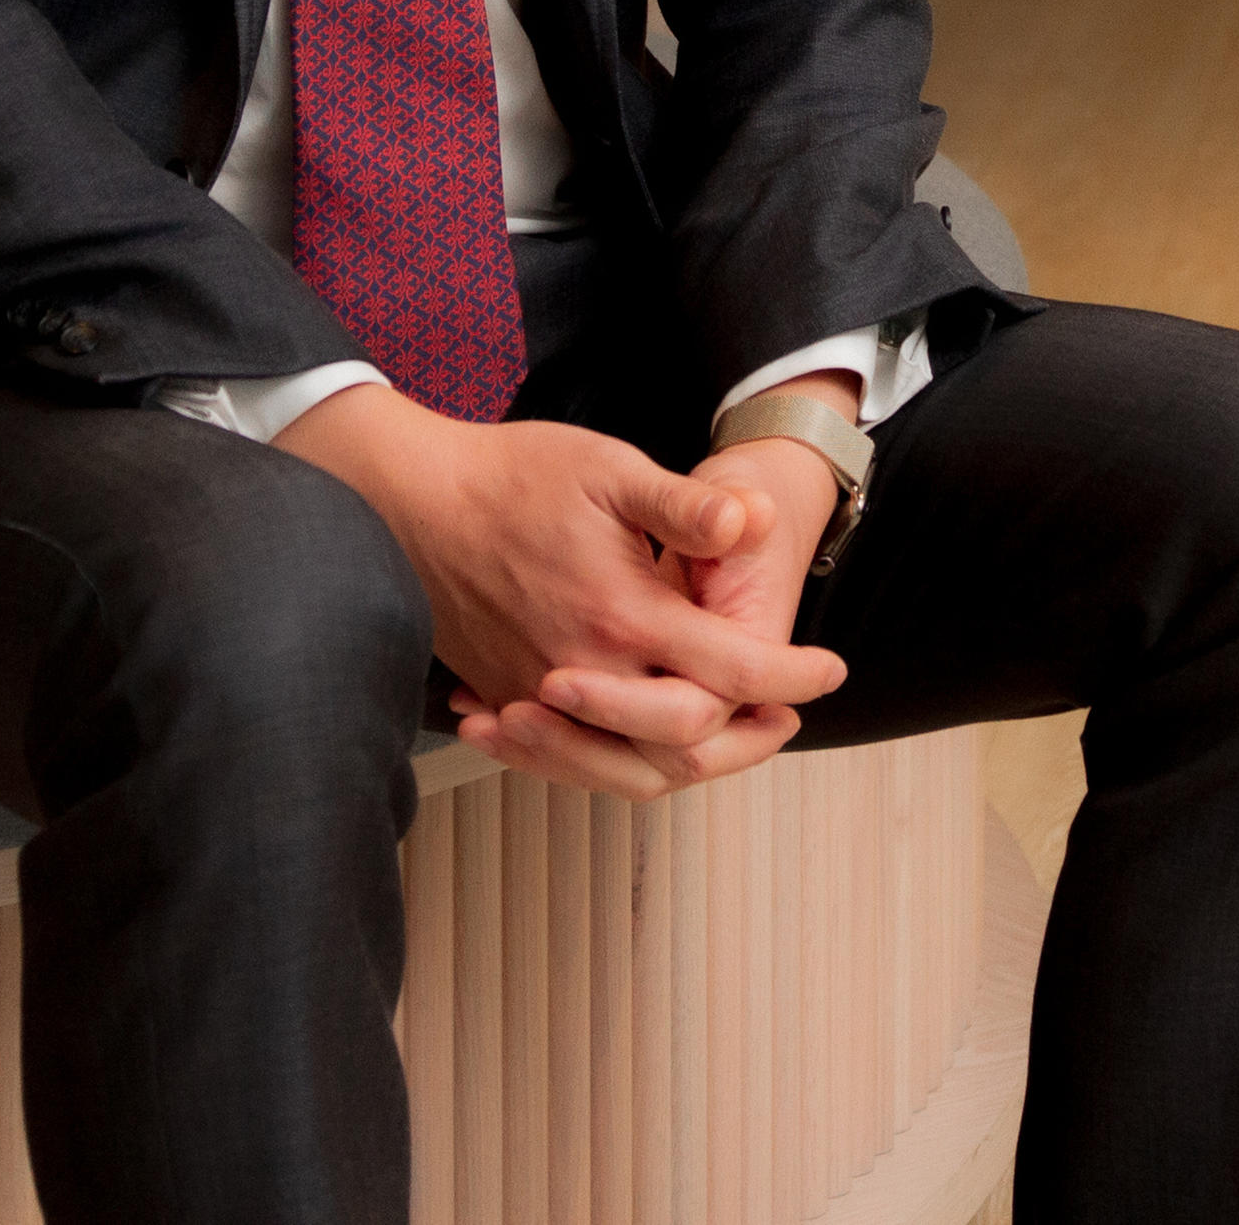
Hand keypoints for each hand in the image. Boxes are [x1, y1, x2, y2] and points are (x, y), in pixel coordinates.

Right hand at [282, 383, 846, 801]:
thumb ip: (683, 505)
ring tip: (728, 737)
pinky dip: (615, 761)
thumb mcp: (608, 469)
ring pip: (625, 769)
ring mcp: (538, 693)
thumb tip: (752, 519)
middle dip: (748, 738)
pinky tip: (637, 741)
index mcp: (623, 614)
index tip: (830, 670)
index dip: (792, 675)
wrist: (408, 500)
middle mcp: (582, 670)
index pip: (732, 672)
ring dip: (686, 763)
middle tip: (785, 715)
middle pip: (685, 746)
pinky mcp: (506, 696)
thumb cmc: (511, 475)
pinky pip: (571, 758)